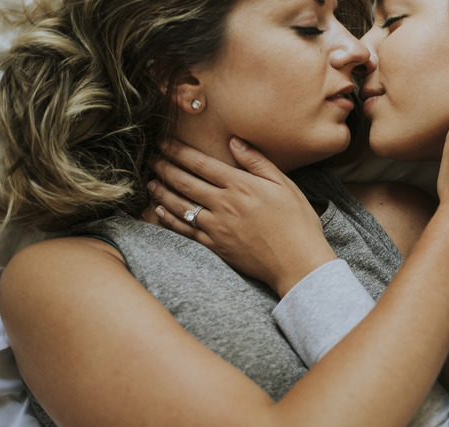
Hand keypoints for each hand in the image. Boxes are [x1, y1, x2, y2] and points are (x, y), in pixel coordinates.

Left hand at [149, 138, 336, 295]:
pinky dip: (170, 219)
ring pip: (180, 205)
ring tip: (151, 181)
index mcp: (240, 186)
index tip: (164, 142)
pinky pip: (185, 230)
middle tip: (152, 157)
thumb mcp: (284, 184)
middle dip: (164, 167)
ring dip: (162, 191)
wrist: (297, 262)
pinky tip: (160, 210)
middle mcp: (224, 204)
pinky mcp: (215, 246)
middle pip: (184, 182)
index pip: (200, 163)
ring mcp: (217, 227)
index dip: (178, 151)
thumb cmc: (297, 222)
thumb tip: (234, 141)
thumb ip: (257, 161)